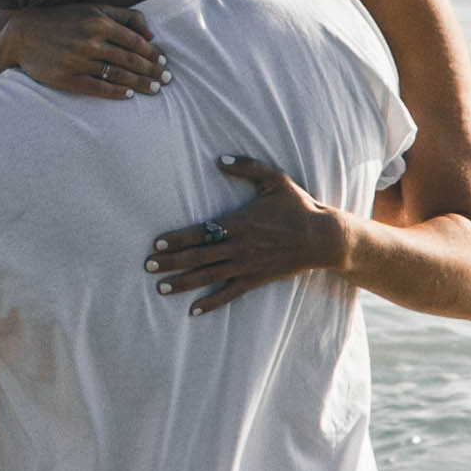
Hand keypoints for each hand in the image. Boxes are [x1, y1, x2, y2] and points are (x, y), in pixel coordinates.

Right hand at [0, 4, 169, 101]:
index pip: (135, 42)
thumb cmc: (62, 19)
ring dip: (139, 84)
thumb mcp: (91, 8)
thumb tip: (150, 34)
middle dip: (152, 71)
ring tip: (153, 90)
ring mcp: (78, 61)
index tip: (164, 62)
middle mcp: (90, 41)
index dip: (152, 54)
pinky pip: (98, 88)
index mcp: (98, 22)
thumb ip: (123, 16)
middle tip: (166, 79)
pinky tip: (128, 95)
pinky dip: (116, 92)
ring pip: (117, 75)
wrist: (22, 35)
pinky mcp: (66, 78)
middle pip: (130, 60)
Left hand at [146, 152, 353, 308]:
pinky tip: (193, 310)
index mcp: (239, 223)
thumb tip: (220, 159)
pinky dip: (211, 302)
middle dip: (171, 262)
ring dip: (183, 283)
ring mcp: (247, 265)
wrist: (322, 238)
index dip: (177, 239)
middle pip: (198, 256)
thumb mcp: (275, 179)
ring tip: (161, 288)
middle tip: (148, 266)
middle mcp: (239, 246)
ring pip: (208, 276)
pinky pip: (229, 293)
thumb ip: (247, 167)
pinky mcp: (256, 279)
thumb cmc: (298, 206)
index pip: (200, 232)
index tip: (157, 243)